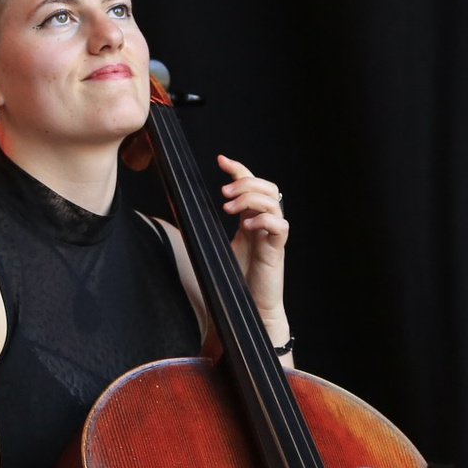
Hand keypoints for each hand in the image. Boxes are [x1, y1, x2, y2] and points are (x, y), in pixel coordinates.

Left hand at [217, 156, 288, 343]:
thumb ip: (211, 226)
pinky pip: (279, 226)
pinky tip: (247, 226)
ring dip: (250, 198)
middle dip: (245, 182)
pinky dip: (264, 220)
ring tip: (229, 207)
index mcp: (252, 218)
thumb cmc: (237, 278)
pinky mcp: (277, 250)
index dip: (238, 169)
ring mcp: (273, 235)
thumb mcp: (219, 244)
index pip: (252, 184)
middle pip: (267, 187)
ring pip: (274, 202)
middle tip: (223, 191)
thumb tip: (187, 209)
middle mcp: (265, 222)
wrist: (252, 307)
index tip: (220, 160)